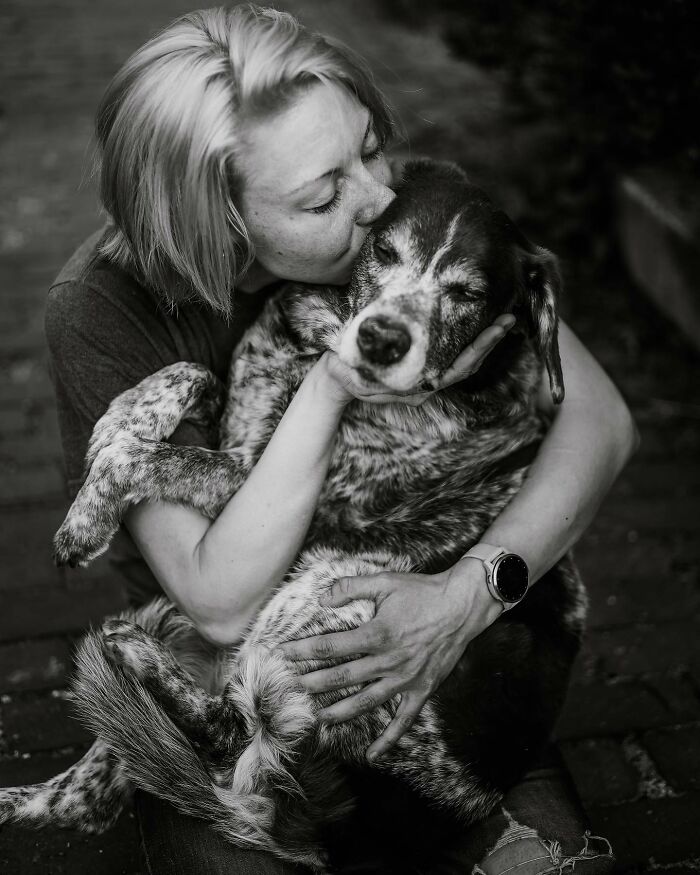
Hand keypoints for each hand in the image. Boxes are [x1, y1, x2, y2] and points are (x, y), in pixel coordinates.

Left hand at [278, 558, 502, 760]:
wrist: (462, 606)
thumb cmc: (422, 591)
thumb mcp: (385, 581)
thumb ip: (351, 587)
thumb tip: (323, 597)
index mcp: (377, 633)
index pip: (331, 646)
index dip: (305, 650)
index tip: (284, 653)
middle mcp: (389, 660)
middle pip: (342, 677)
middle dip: (314, 683)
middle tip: (293, 687)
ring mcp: (405, 679)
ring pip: (365, 702)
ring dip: (339, 711)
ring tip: (318, 716)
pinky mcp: (422, 690)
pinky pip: (403, 720)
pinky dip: (388, 739)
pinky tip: (372, 754)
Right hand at [323, 314, 515, 405]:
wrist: (336, 377)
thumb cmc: (345, 372)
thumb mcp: (353, 373)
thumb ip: (369, 376)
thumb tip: (391, 372)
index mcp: (415, 387)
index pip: (455, 371)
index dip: (478, 350)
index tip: (496, 330)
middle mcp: (425, 386)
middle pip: (466, 366)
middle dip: (489, 343)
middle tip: (508, 319)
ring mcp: (425, 378)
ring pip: (462, 363)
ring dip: (482, 343)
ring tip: (501, 321)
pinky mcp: (422, 368)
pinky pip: (452, 358)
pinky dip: (468, 343)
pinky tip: (477, 327)